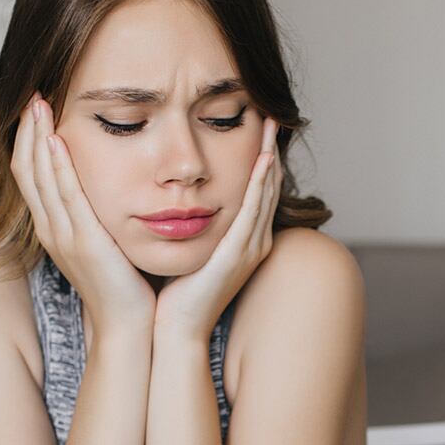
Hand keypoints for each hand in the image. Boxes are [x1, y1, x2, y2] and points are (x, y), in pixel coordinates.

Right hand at [10, 94, 155, 339]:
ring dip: (38, 138)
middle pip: (26, 170)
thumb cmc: (123, 285)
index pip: (30, 175)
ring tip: (40, 105)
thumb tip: (102, 188)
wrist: (128, 326)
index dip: (29, 141)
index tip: (36, 109)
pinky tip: (58, 140)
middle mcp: (50, 230)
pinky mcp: (83, 242)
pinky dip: (59, 166)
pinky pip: (66, 197)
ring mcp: (63, 236)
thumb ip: (96, 216)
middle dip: (27, 130)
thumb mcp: (103, 242)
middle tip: (33, 95)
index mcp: (53, 229)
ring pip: (40, 178)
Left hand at [153, 115, 281, 341]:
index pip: (256, 193)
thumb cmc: (173, 294)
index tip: (255, 129)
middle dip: (269, 151)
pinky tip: (262, 161)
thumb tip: (177, 200)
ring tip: (270, 126)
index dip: (259, 161)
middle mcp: (254, 243)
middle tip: (271, 116)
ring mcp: (250, 249)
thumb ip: (188, 224)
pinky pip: (253, 211)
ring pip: (265, 194)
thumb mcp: (186, 250)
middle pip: (267, 187)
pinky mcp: (239, 255)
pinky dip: (259, 185)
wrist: (173, 328)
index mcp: (243, 242)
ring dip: (269, 158)